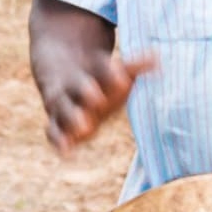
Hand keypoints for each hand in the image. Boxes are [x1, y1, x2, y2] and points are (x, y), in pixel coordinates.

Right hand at [39, 49, 153, 151]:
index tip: (122, 77)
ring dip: (72, 118)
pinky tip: (67, 153)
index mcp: (92, 72)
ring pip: (64, 109)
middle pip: (78, 87)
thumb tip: (157, 57)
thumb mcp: (117, 73)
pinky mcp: (57, 124)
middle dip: (87, 93)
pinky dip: (59, 141)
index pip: (100, 68)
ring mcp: (63, 105)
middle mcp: (75, 88)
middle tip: (97, 98)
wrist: (62, 79)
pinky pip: (54, 131)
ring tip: (83, 128)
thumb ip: (136, 67)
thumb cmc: (101, 81)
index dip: (110, 74)